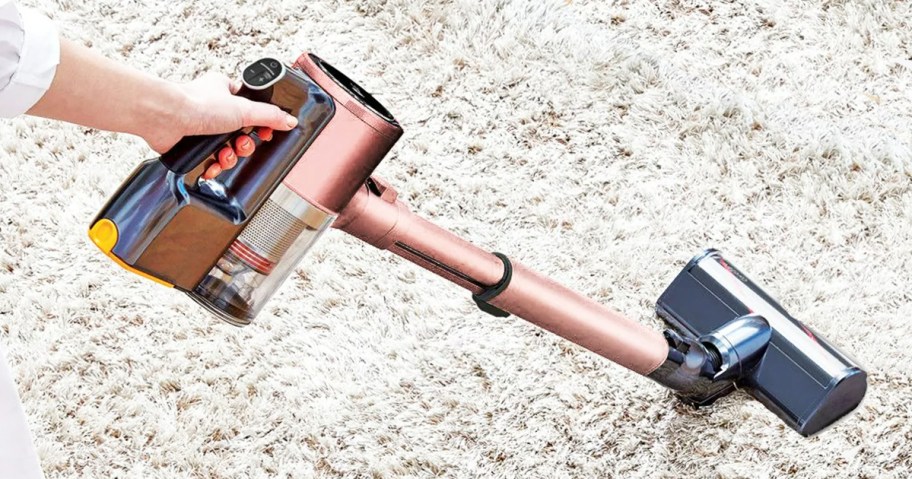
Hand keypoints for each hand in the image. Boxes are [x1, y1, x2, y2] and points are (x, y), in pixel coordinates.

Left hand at [142, 72, 297, 152]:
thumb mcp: (243, 108)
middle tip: (241, 144)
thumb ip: (269, 115)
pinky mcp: (190, 144)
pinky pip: (209, 159)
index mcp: (225, 92)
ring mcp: (200, 127)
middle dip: (243, 144)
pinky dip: (214, 165)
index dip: (260, 123)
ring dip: (229, 157)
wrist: (165, 118)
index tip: (265, 132)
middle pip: (240, 132)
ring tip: (225, 155)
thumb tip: (289, 120)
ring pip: (226, 148)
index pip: (250, 108)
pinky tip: (213, 165)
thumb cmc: (195, 104)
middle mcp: (213, 108)